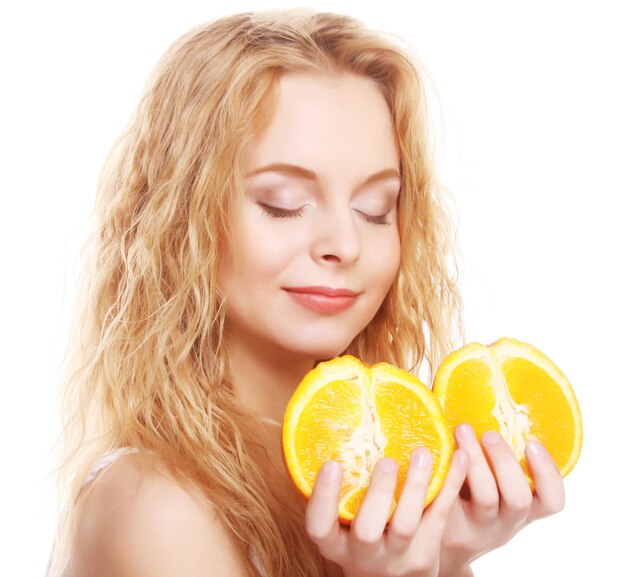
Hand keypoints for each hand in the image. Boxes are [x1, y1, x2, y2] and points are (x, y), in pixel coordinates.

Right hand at [305, 448, 469, 576]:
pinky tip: (459, 457)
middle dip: (377, 494)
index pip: (320, 526)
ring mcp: (398, 558)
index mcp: (335, 545)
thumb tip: (333, 433)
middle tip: (385, 460)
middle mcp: (364, 557)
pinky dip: (450, 485)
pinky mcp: (427, 554)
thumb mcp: (342, 527)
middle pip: (367, 531)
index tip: (332, 464)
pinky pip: (440, 517)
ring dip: (415, 486)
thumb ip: (340, 495)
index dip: (323, 497)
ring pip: (406, 524)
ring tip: (422, 452)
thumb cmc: (361, 535)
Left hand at [437, 424, 565, 575]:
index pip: (551, 500)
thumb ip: (496, 455)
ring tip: (461, 430)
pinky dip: (446, 471)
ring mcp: (477, 527)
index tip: (532, 444)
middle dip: (505, 461)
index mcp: (523, 510)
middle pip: (518, 499)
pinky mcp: (448, 526)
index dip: (547, 474)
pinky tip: (436, 447)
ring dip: (476, 460)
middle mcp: (505, 522)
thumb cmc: (467, 494)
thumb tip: (492, 391)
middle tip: (488, 433)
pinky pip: (450, 500)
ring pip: (486, 497)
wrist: (435, 539)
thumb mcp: (492, 484)